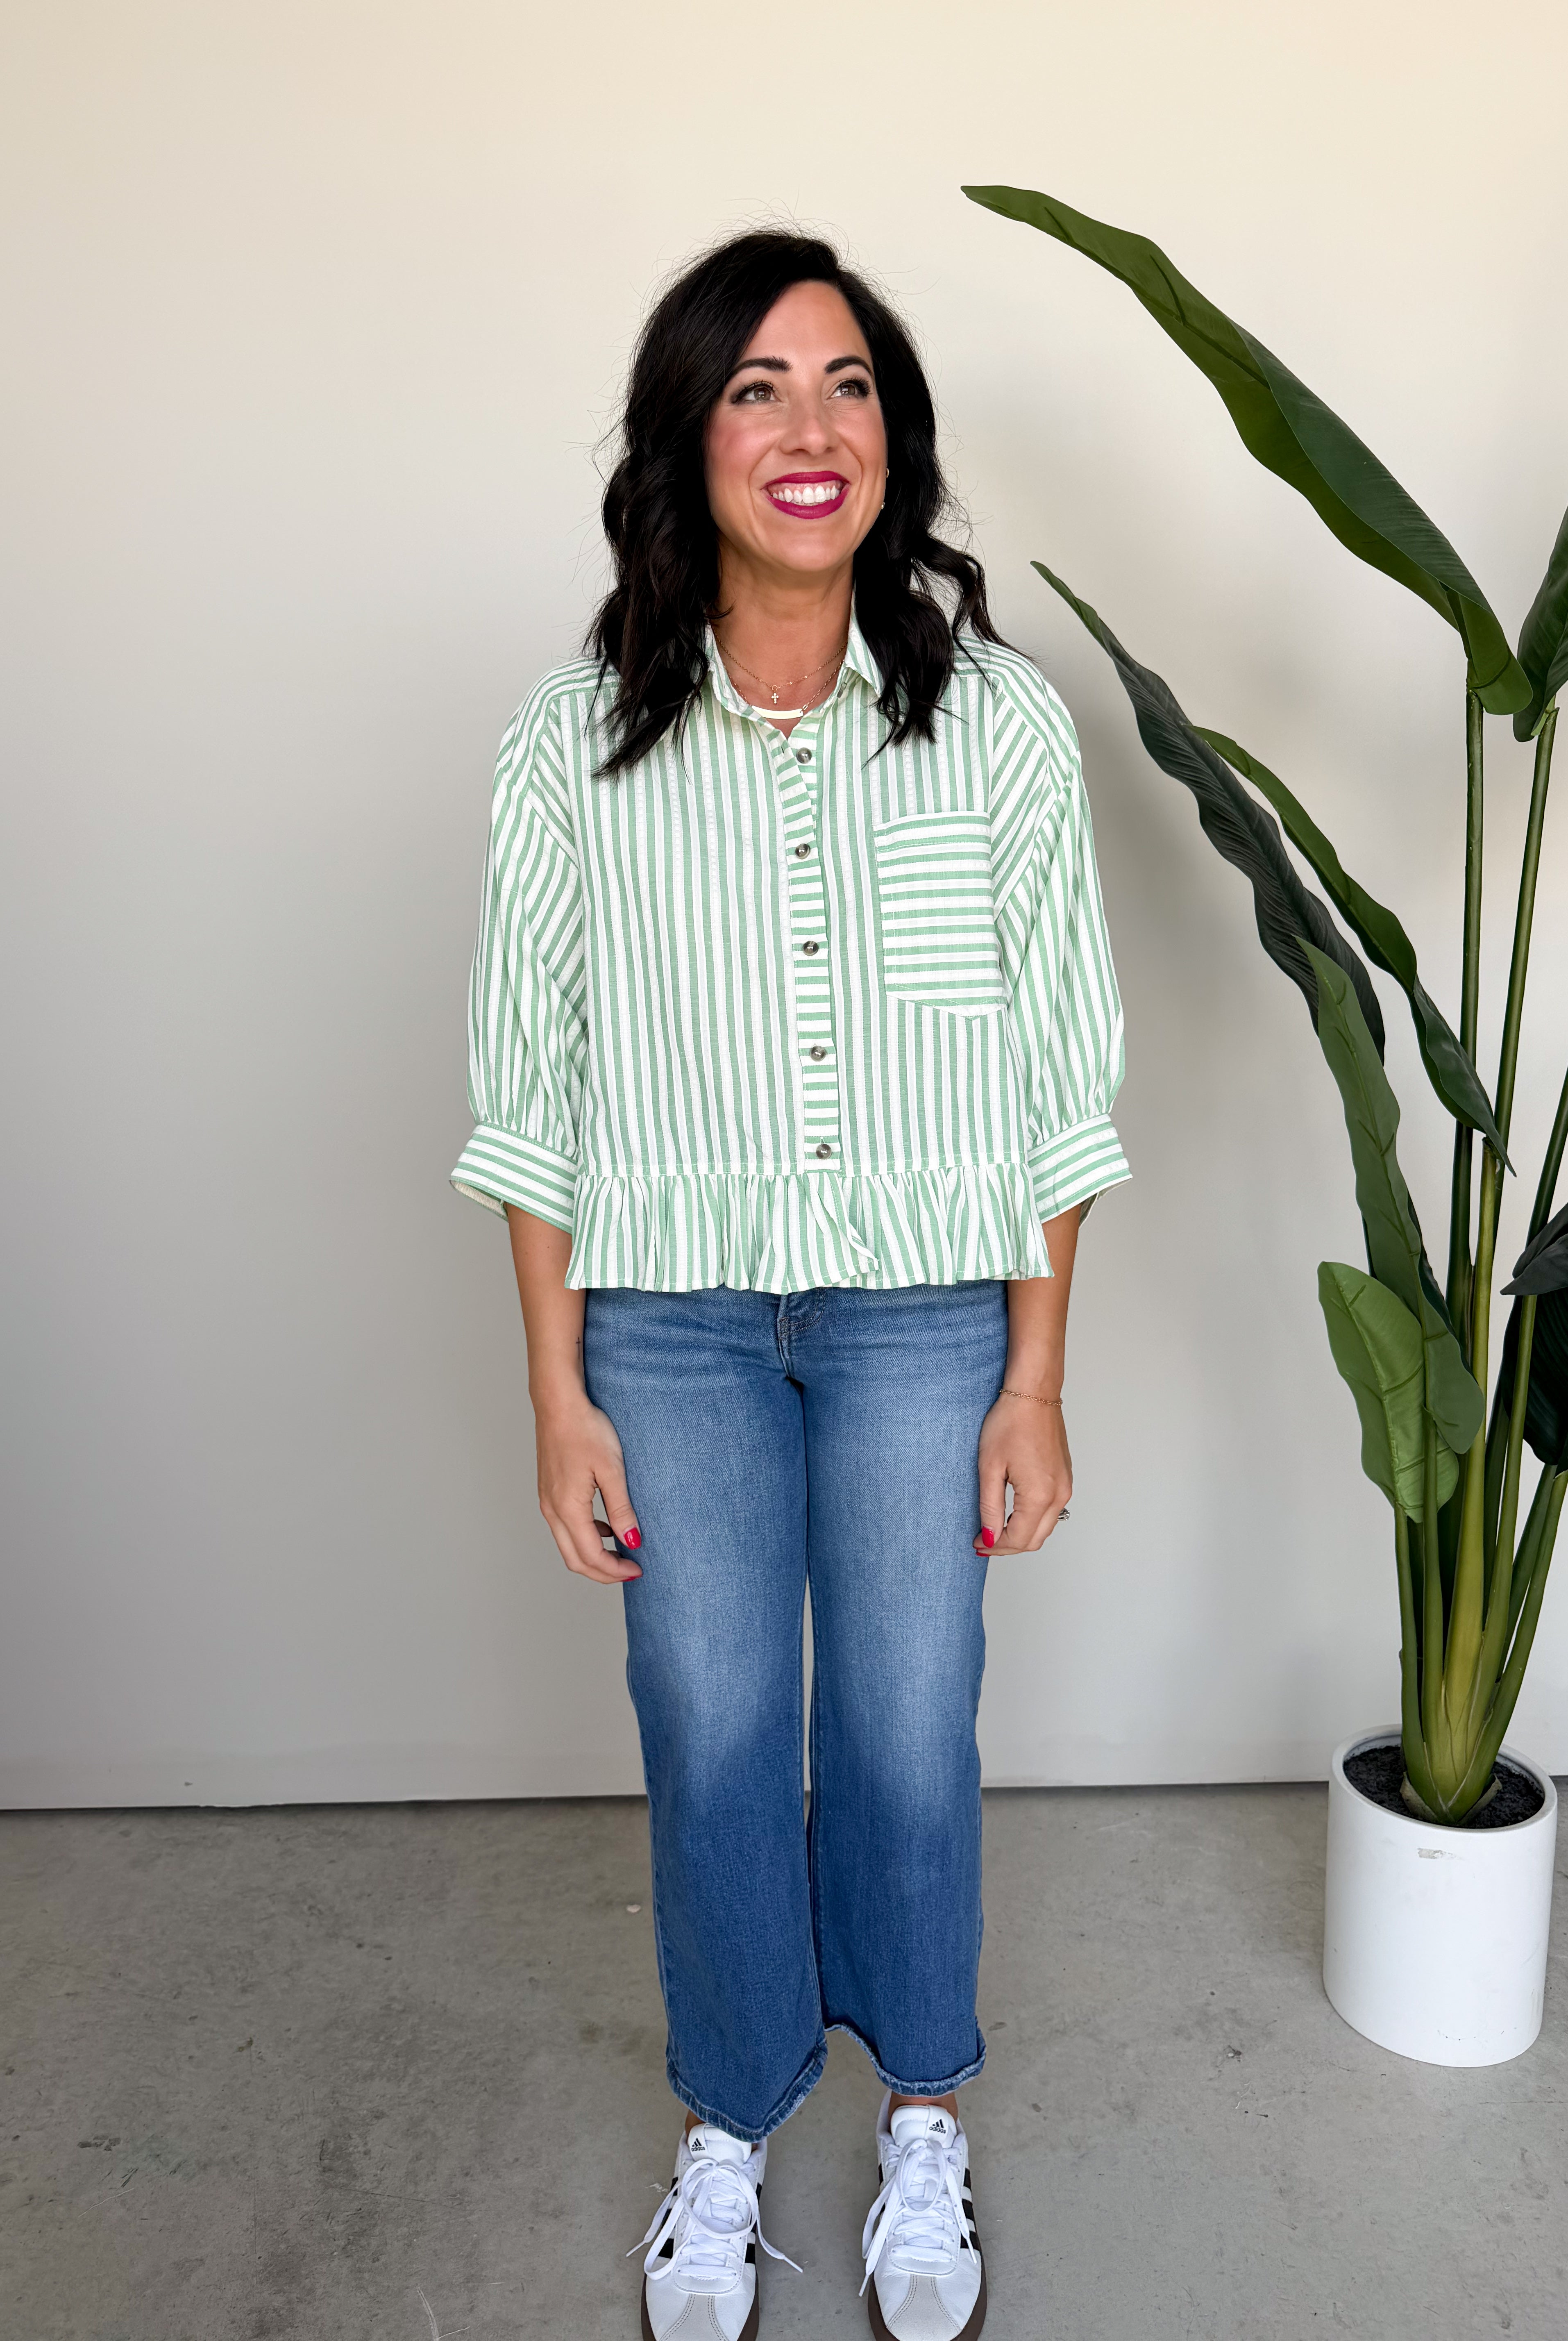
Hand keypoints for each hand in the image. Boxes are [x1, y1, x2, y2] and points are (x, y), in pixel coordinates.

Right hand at [533, 1391, 642, 1584]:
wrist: (559, 1404)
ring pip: (568, 1546)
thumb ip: (621, 1509)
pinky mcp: (548, 1492)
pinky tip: (605, 1526)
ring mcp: (547, 1501)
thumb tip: (632, 1541)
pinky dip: (585, 1537)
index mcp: (567, 1509)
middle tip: (630, 1571)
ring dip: (593, 1556)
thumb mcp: (612, 1470)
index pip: (591, 1556)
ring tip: (621, 1553)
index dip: (615, 1570)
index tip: (638, 1570)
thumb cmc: (585, 1430)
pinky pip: (565, 1528)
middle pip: (575, 1560)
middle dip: (603, 1572)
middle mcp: (552, 1510)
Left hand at [973, 1393, 1072, 1555]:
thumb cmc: (1010, 1422)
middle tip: (983, 1542)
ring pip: (1045, 1527)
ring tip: (994, 1531)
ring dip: (1021, 1535)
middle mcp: (1059, 1494)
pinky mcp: (1065, 1477)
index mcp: (1040, 1495)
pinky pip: (1051, 1511)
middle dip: (1008, 1546)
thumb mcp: (990, 1467)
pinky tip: (1013, 1515)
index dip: (995, 1546)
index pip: (1019, 1538)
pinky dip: (1032, 1520)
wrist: (1033, 1393)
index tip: (977, 1544)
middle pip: (1035, 1539)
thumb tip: (990, 1536)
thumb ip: (991, 1507)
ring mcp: (1065, 1486)